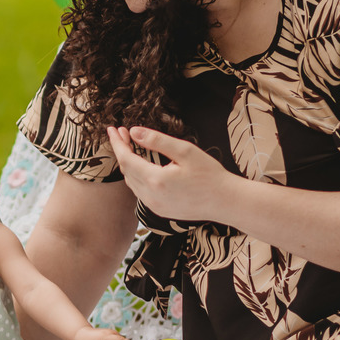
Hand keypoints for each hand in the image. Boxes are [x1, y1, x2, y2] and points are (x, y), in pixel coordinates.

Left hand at [105, 126, 233, 222]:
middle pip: (126, 170)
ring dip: (128, 163)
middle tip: (123, 133)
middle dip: (122, 150)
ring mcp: (154, 206)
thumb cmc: (210, 175)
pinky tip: (141, 164)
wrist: (226, 202)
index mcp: (155, 181)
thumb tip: (134, 132)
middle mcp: (150, 197)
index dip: (117, 143)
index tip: (113, 129)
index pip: (125, 159)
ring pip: (132, 182)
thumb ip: (157, 140)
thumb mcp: (185, 151)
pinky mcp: (159, 211)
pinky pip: (140, 191)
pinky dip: (137, 176)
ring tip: (130, 145)